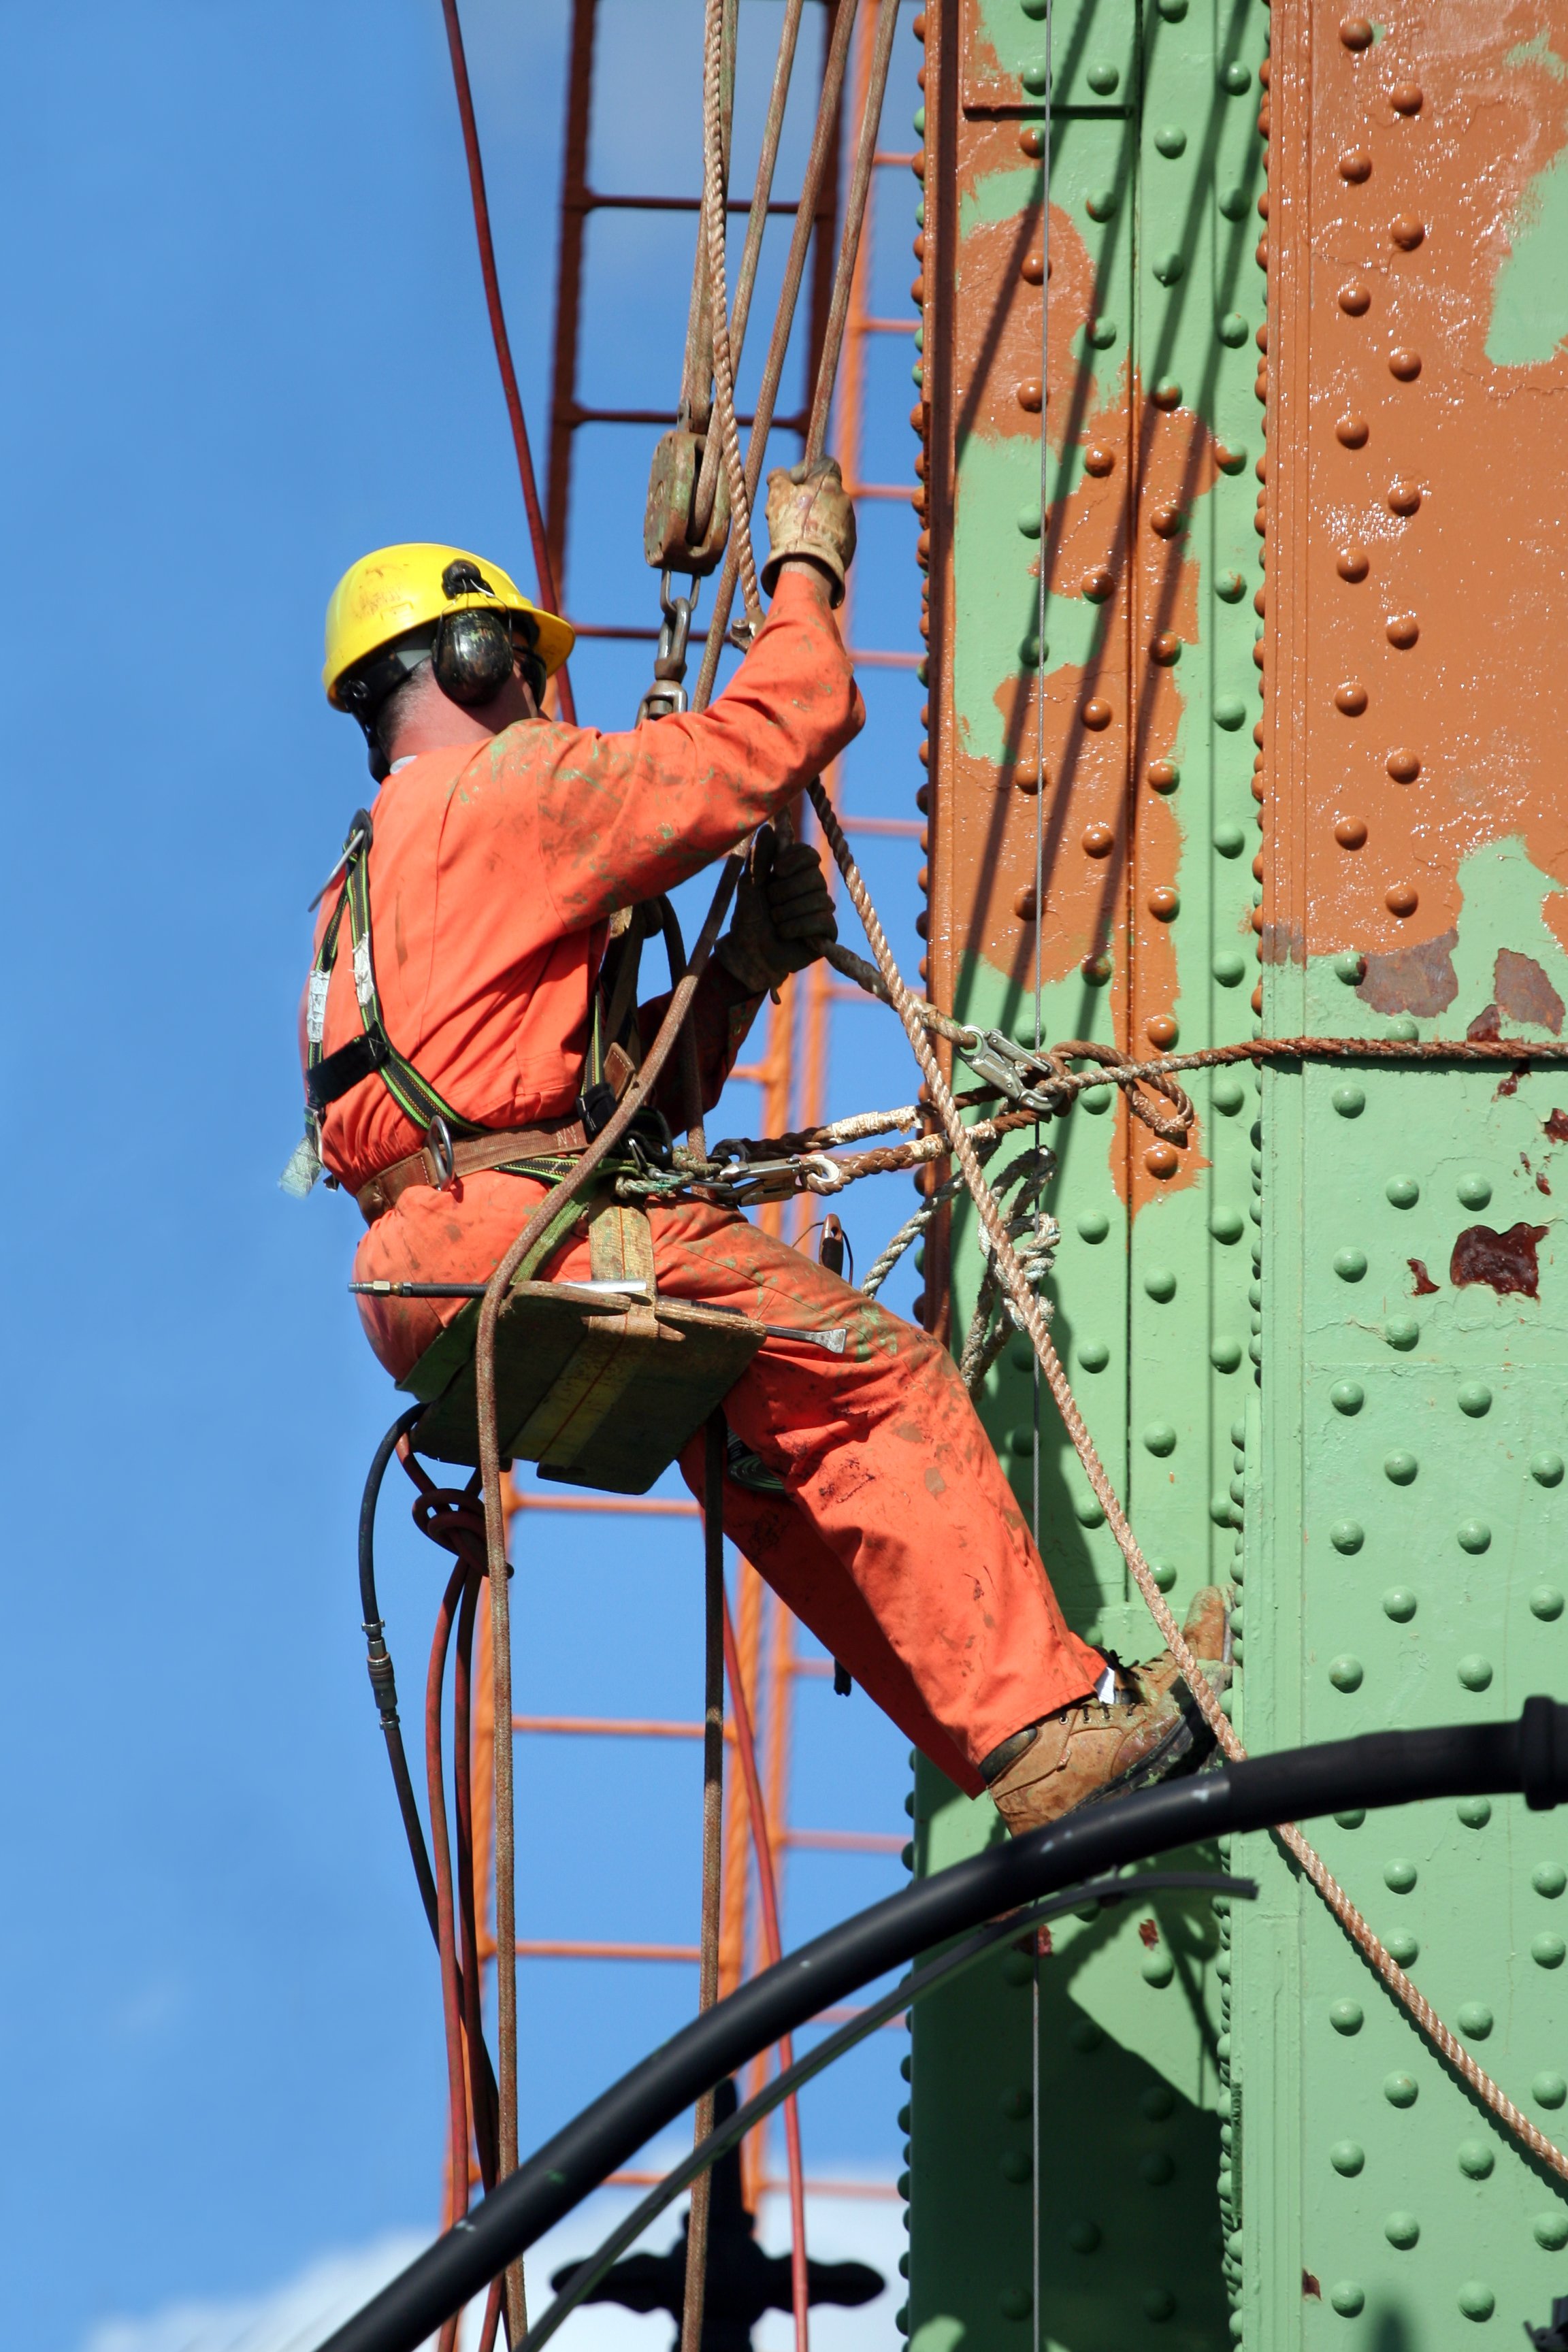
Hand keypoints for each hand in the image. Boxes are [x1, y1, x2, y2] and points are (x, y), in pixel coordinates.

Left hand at [716, 828, 837, 993]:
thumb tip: (767, 829)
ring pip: (818, 899)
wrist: (749, 953)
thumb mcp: (749, 885)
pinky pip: (822, 920)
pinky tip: (785, 933)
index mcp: (796, 873)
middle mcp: (813, 888)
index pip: (810, 853)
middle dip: (785, 891)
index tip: (776, 870)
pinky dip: (798, 926)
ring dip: (787, 912)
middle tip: (770, 904)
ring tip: (775, 921)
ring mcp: (822, 909)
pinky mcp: (828, 931)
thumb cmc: (749, 918)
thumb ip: (759, 859)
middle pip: (814, 876)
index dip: (795, 860)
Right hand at [760, 457, 856, 605]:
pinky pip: (835, 533)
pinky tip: (809, 545)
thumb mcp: (777, 495)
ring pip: (829, 513)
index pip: (824, 463)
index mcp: (829, 481)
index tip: (793, 484)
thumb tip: (779, 474)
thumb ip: (778, 478)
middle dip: (808, 498)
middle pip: (824, 490)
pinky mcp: (850, 542)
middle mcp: (844, 498)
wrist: (810, 566)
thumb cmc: (792, 527)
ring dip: (816, 517)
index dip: (807, 469)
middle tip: (790, 512)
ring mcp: (849, 521)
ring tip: (798, 533)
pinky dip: (823, 535)